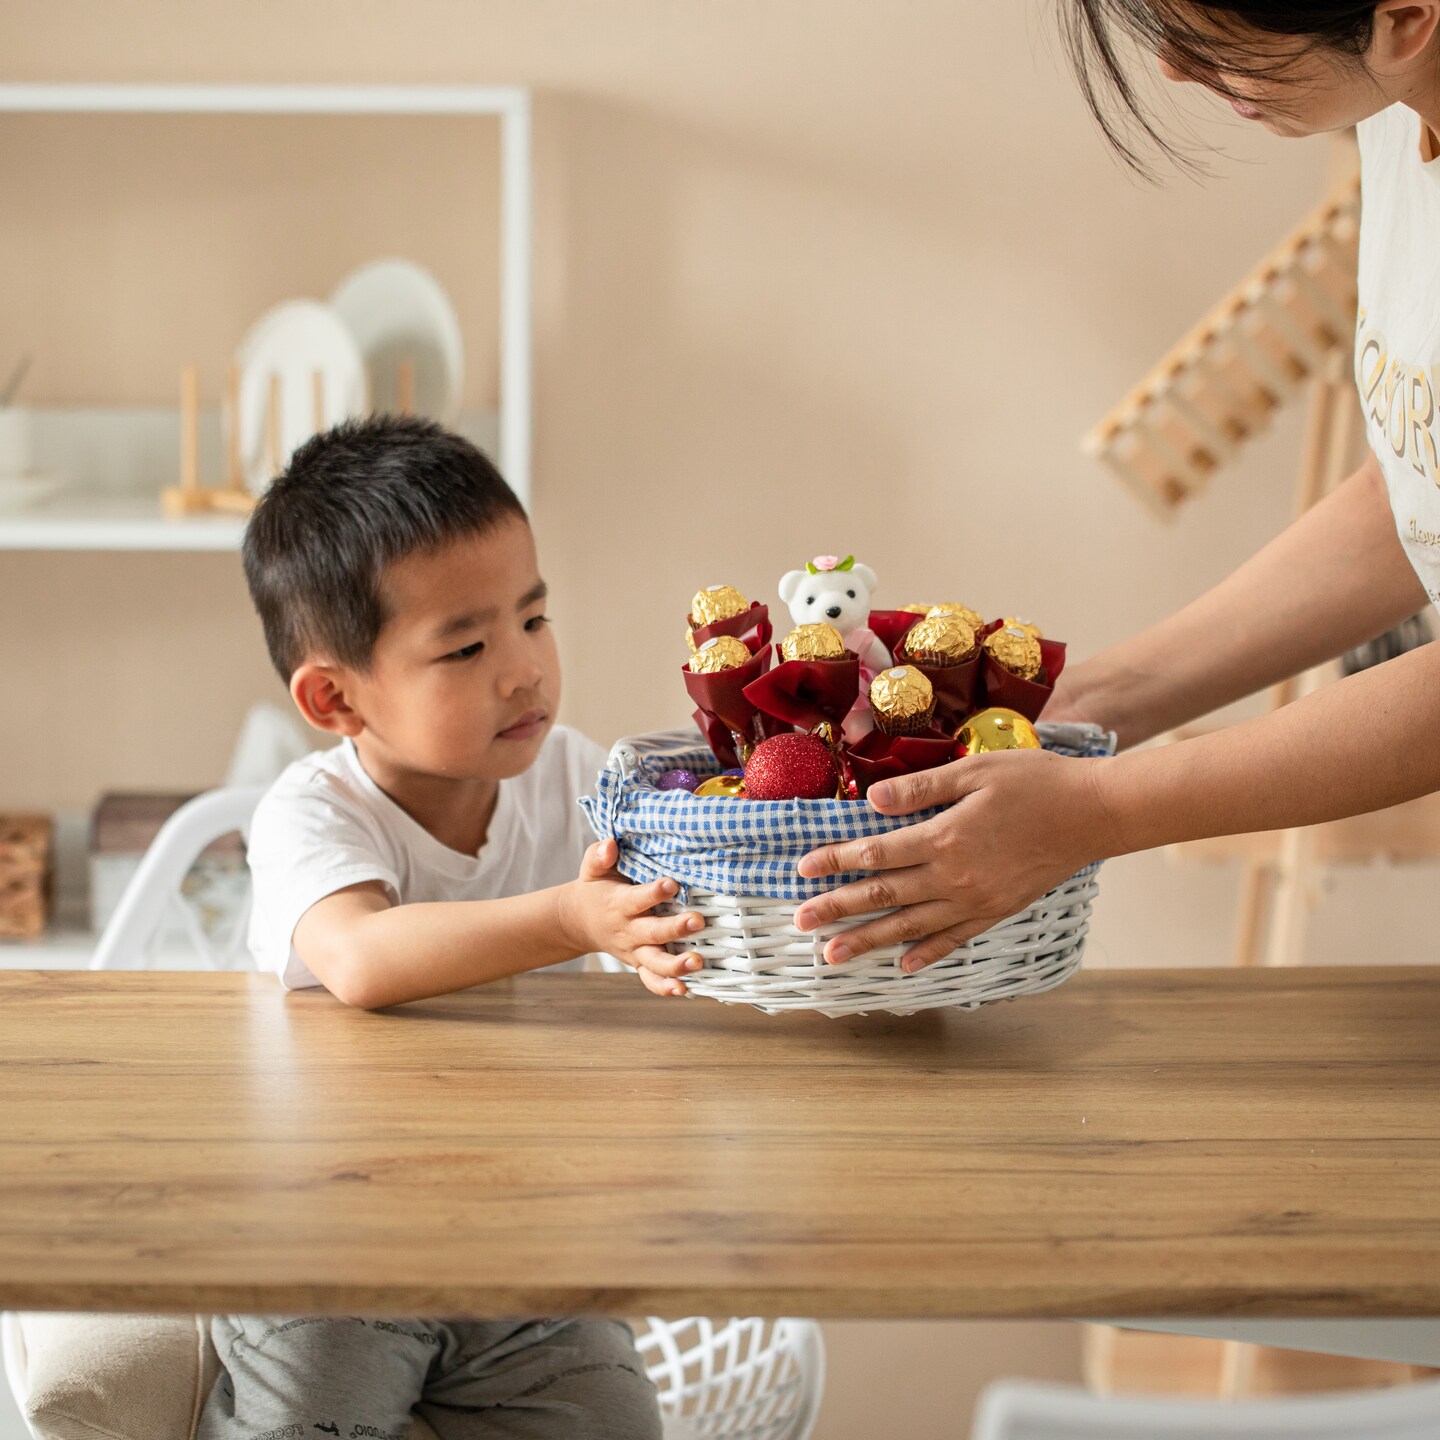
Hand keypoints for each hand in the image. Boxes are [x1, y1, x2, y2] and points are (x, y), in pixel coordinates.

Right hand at [563, 840, 704, 996]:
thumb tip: (610, 845)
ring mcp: (634, 951)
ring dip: (676, 965)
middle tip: (698, 921)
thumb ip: (599, 856)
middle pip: (652, 932)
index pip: (637, 899)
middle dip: (675, 929)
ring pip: (655, 962)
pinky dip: (664, 987)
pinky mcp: (639, 963)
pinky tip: (683, 990)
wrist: (578, 921)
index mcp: (618, 905)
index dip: (654, 892)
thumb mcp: (592, 870)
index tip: (672, 884)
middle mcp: (628, 931)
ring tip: (697, 962)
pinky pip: (650, 980)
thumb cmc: (595, 889)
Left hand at [792, 750, 1114, 971]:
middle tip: (800, 922)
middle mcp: (954, 877)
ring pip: (909, 926)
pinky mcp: (997, 911)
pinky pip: (954, 939)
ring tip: (831, 955)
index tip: (802, 869)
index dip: (835, 860)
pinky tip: (902, 966)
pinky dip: (926, 954)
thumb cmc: (1036, 782)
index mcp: (944, 837)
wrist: (1094, 814)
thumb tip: (871, 800)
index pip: (875, 853)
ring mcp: (976, 900)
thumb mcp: (975, 771)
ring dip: (867, 941)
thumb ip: (921, 787)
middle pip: (883, 895)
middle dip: (837, 908)